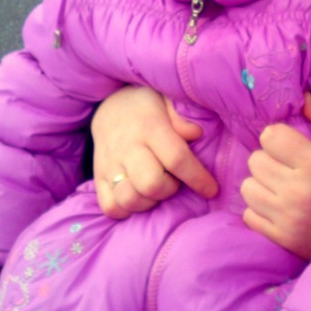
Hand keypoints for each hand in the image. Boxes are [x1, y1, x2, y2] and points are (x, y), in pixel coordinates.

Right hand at [92, 86, 217, 217]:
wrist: (112, 107)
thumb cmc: (150, 106)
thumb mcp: (168, 100)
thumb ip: (183, 116)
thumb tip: (195, 133)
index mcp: (150, 127)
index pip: (176, 158)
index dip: (197, 178)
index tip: (212, 190)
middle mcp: (128, 147)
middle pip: (151, 184)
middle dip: (169, 189)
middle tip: (173, 180)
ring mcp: (110, 164)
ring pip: (130, 199)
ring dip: (149, 201)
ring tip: (156, 188)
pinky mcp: (98, 178)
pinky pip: (111, 207)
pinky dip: (127, 210)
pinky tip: (139, 197)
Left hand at [241, 93, 310, 258]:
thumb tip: (304, 97)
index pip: (270, 136)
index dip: (278, 139)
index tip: (289, 147)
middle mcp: (298, 192)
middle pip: (255, 160)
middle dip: (269, 161)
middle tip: (286, 170)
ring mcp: (286, 218)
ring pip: (248, 187)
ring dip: (261, 186)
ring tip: (281, 189)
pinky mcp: (278, 239)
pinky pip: (249, 214)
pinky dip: (260, 211)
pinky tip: (279, 210)